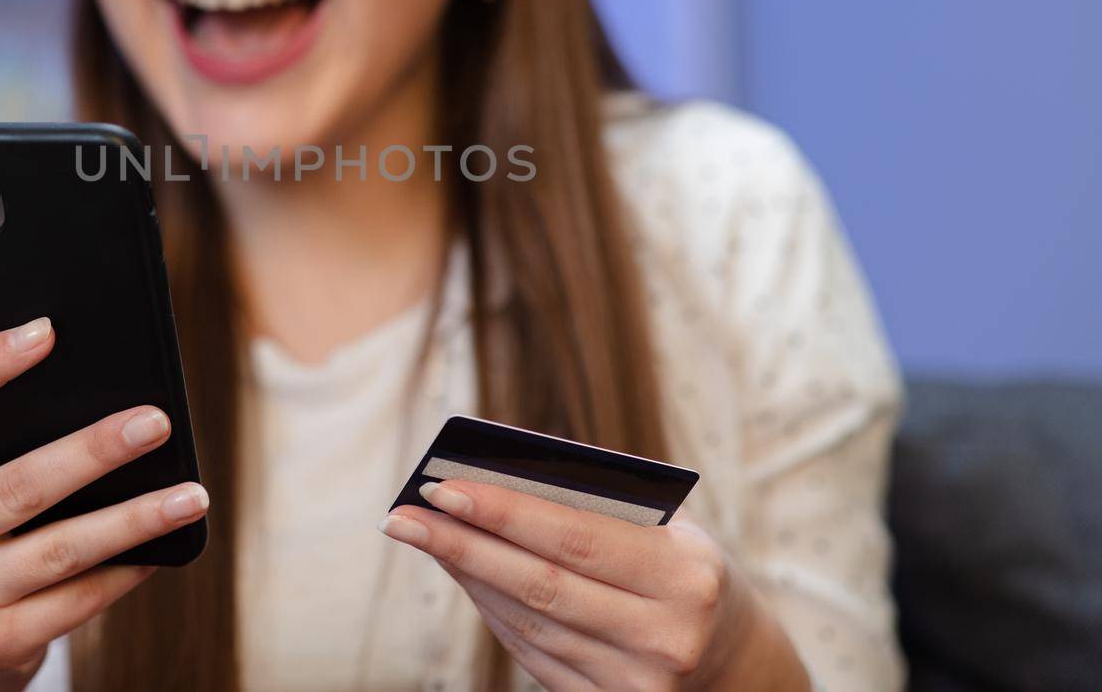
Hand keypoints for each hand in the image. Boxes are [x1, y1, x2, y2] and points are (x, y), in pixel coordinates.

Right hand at [0, 317, 209, 690]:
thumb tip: (102, 386)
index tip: (46, 330)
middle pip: (18, 486)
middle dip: (94, 450)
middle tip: (157, 420)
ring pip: (61, 549)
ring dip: (135, 518)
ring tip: (192, 495)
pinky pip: (76, 601)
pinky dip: (126, 572)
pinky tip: (164, 548)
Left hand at [379, 481, 808, 691]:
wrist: (737, 663)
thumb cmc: (688, 570)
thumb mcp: (671, 529)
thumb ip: (600, 503)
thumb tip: (501, 470)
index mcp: (685, 579)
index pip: (575, 539)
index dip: (503, 512)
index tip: (443, 484)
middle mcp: (662, 639)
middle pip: (539, 586)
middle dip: (462, 545)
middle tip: (404, 514)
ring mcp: (634, 686)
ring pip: (527, 623)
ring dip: (466, 576)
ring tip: (420, 535)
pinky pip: (532, 653)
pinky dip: (489, 609)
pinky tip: (460, 572)